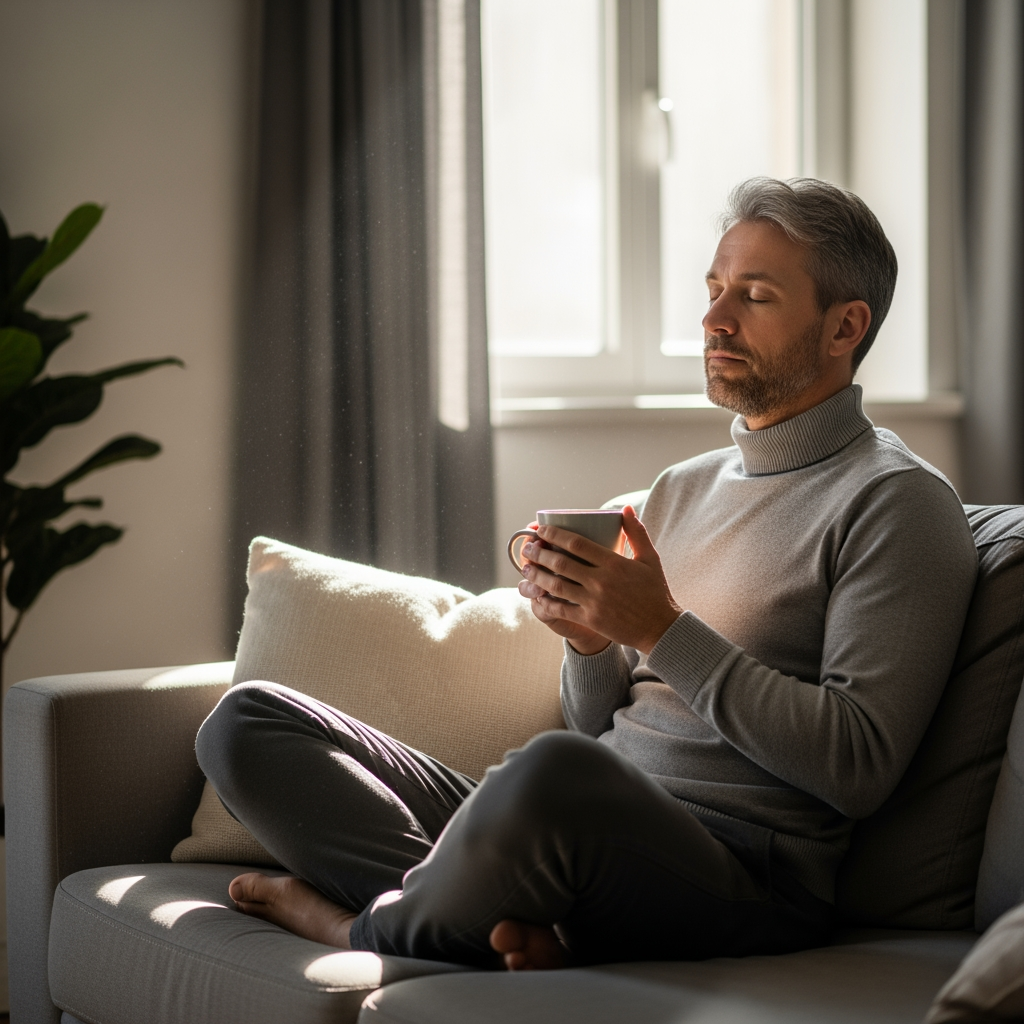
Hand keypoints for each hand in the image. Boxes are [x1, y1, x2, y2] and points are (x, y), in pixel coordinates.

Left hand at [517, 506, 680, 655]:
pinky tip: (537, 594)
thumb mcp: (650, 558)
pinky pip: (562, 609)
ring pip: (557, 586)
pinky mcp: (591, 619)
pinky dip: (547, 601)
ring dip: (538, 575)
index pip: (577, 544)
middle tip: (527, 548)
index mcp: (614, 563)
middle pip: (561, 563)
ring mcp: (594, 602)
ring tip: (526, 568)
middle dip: (540, 554)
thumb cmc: (655, 591)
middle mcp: (601, 581)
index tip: (541, 530)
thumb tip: (625, 508)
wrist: (661, 627)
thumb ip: (636, 532)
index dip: (555, 535)